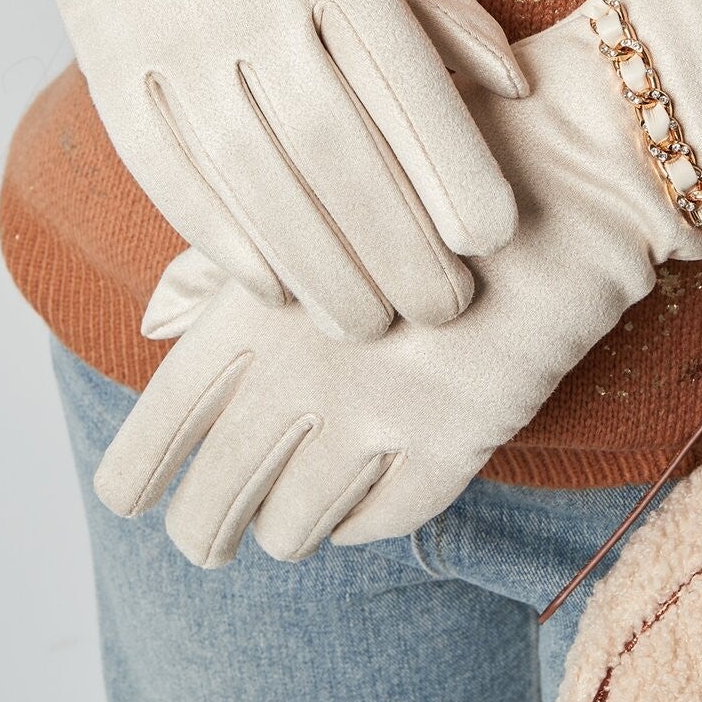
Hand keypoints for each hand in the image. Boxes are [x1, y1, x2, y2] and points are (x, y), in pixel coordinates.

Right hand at [0, 0, 527, 341]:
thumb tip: (516, 86)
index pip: (400, 69)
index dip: (451, 164)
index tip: (496, 238)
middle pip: (331, 141)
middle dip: (396, 241)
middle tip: (446, 308)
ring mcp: (158, 23)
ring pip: (250, 171)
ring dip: (318, 262)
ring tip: (370, 322)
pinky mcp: (101, 58)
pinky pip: (163, 167)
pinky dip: (220, 238)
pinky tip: (272, 286)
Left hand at [94, 0, 701, 564]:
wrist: (573, 165)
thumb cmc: (427, 163)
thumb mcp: (308, 199)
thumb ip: (228, 269)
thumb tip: (158, 323)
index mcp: (255, 304)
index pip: (163, 426)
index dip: (133, 476)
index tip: (128, 497)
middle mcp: (306, 369)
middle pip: (215, 503)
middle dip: (199, 532)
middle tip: (204, 538)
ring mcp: (384, 410)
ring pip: (293, 529)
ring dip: (284, 525)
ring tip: (291, 506)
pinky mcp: (461, 437)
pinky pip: (385, 520)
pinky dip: (361, 519)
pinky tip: (361, 492)